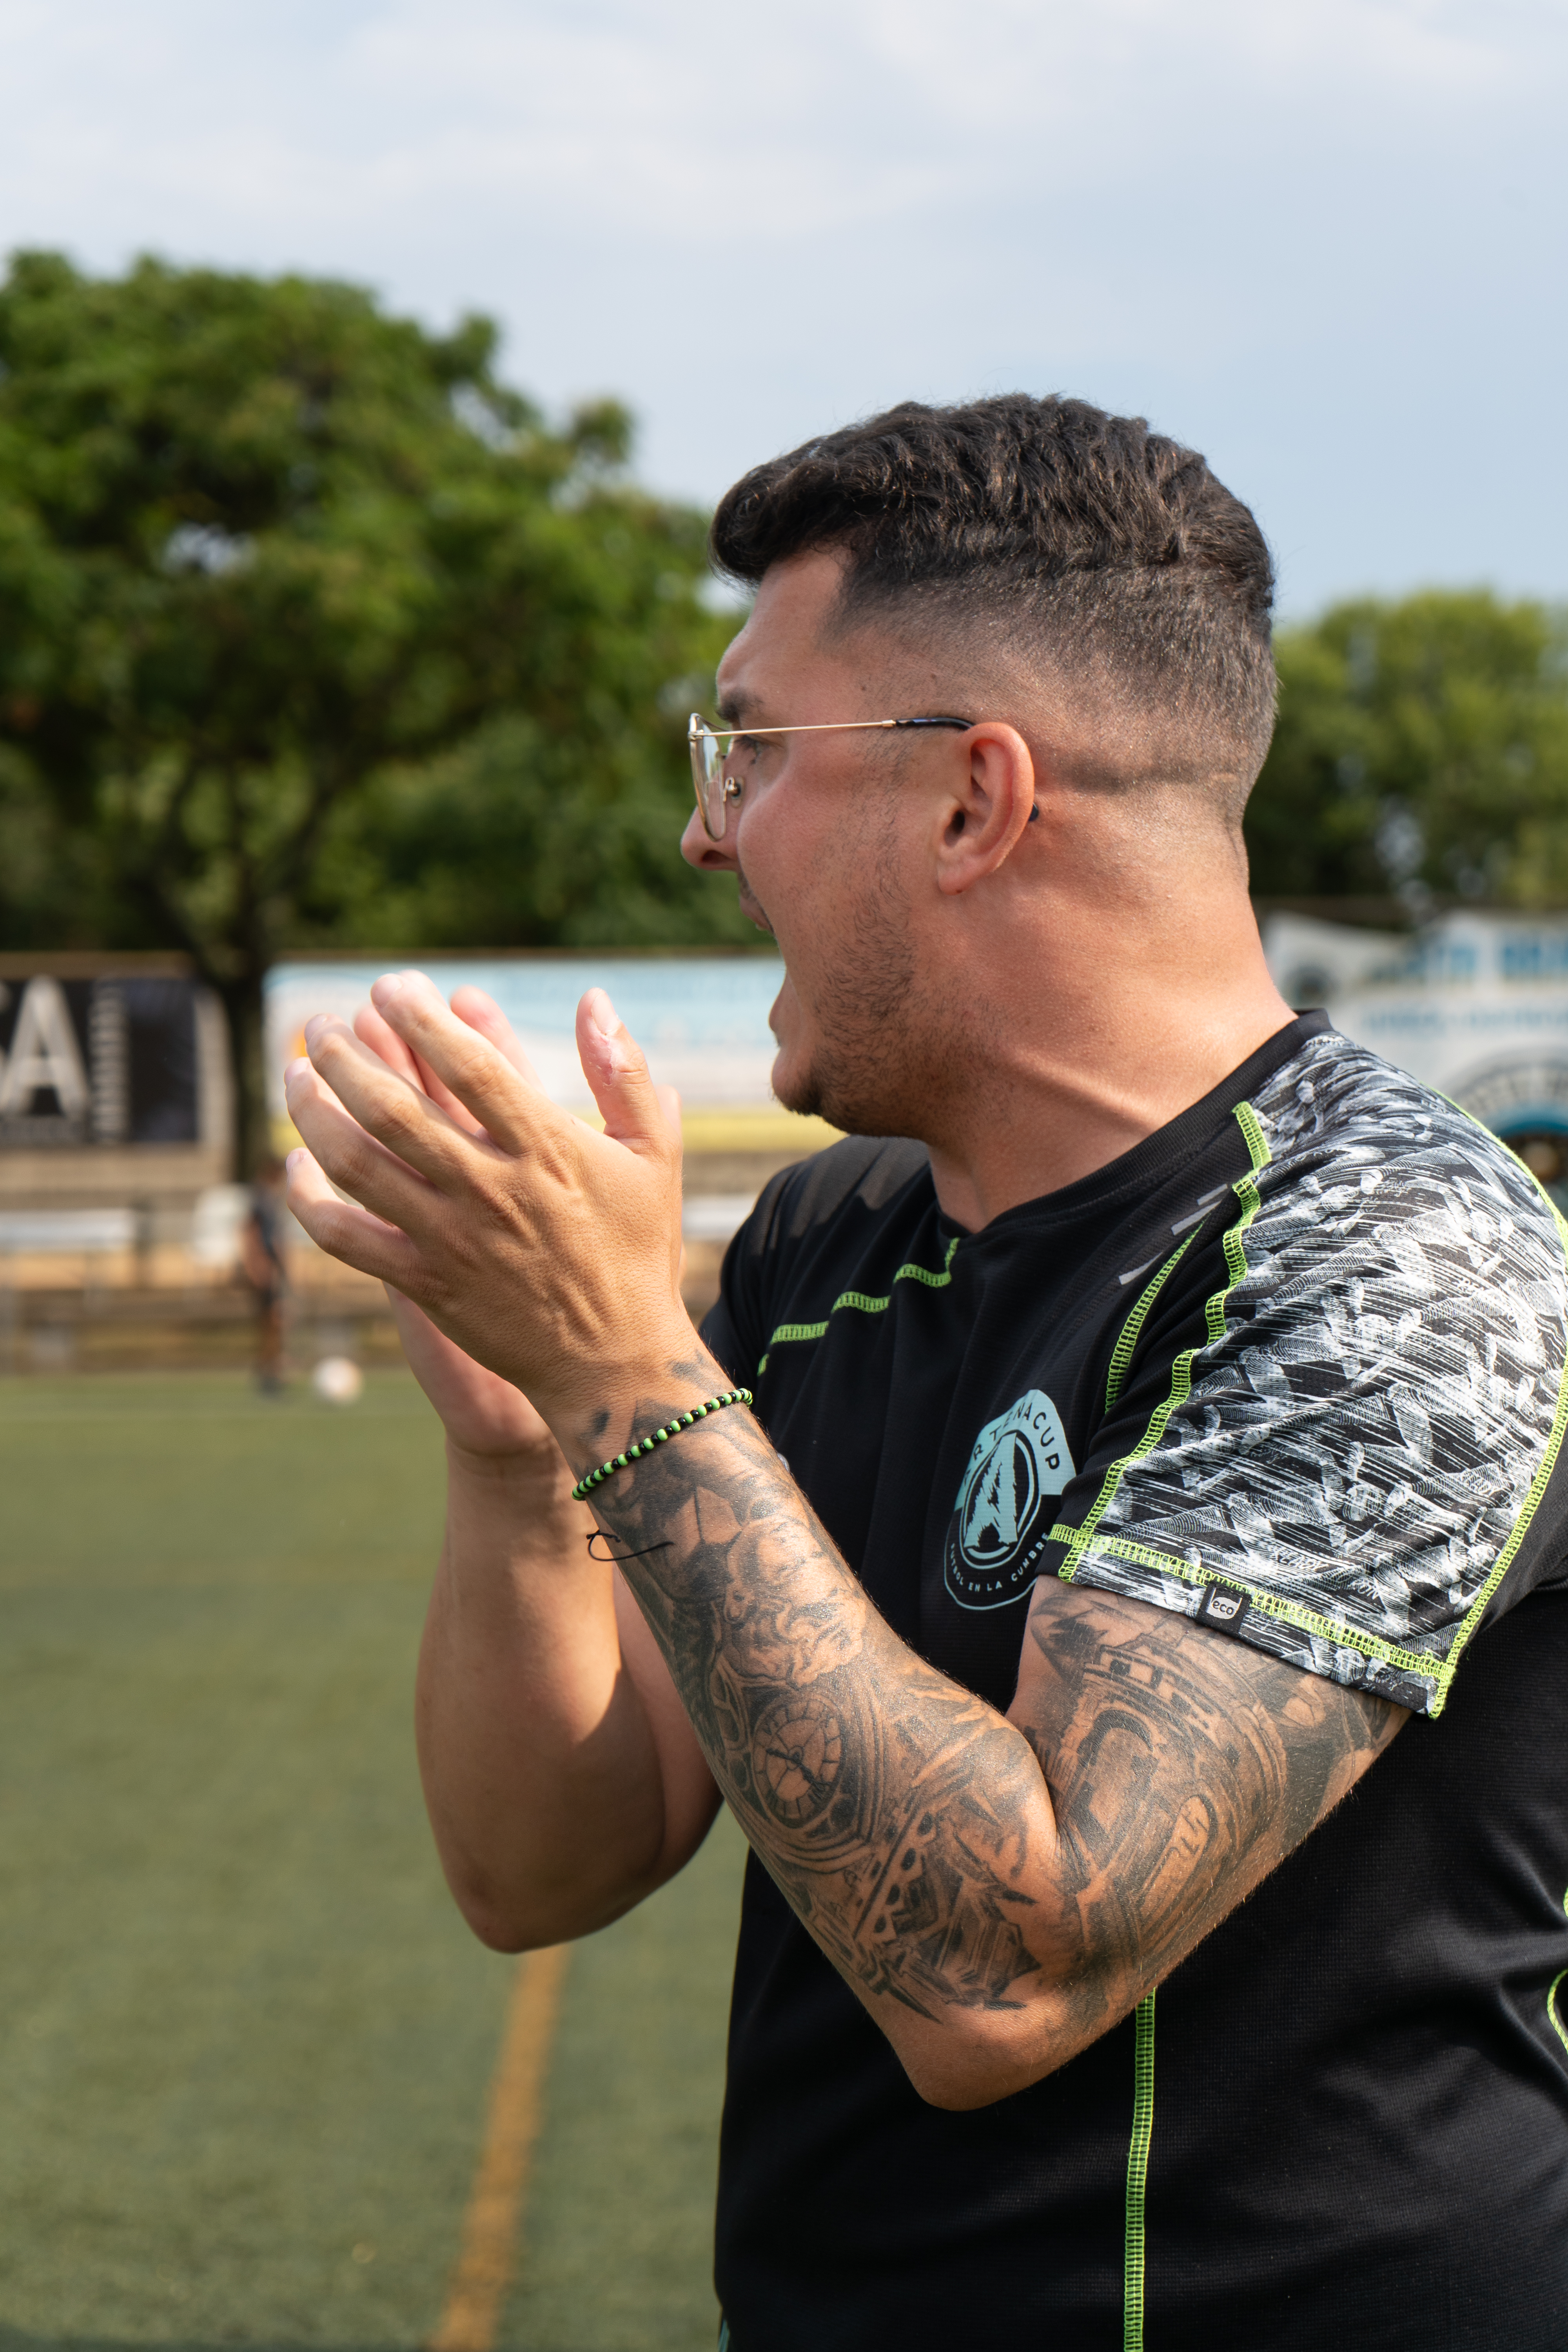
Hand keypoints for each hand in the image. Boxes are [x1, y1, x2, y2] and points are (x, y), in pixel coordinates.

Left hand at [283, 970, 700, 1451]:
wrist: (614, 1362)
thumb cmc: (637, 1251)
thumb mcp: (653, 1154)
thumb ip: (624, 1073)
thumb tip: (594, 999)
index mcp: (546, 1148)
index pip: (469, 1066)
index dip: (420, 1018)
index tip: (391, 987)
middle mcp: (491, 1188)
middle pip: (394, 1106)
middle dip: (346, 1054)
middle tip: (322, 1023)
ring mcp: (451, 1238)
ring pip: (358, 1163)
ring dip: (314, 1111)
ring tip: (296, 1073)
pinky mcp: (424, 1283)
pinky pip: (346, 1237)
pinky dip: (309, 1199)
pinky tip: (297, 1163)